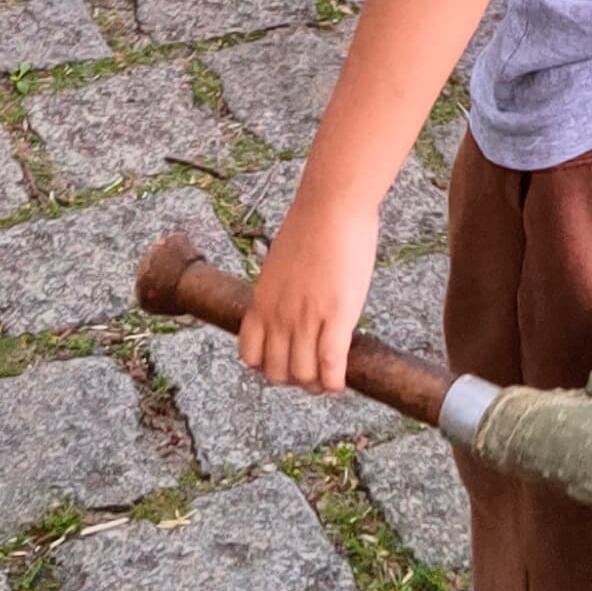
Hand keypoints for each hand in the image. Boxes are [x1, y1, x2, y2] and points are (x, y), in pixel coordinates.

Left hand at [236, 189, 378, 395]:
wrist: (331, 205)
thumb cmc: (312, 225)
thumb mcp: (281, 264)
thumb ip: (281, 291)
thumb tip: (293, 303)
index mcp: (261, 302)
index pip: (250, 355)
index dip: (267, 366)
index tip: (285, 362)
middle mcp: (278, 315)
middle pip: (276, 371)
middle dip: (293, 379)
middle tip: (312, 374)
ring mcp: (305, 318)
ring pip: (303, 375)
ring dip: (316, 385)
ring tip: (328, 380)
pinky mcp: (335, 316)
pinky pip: (330, 365)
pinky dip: (335, 381)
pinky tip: (342, 382)